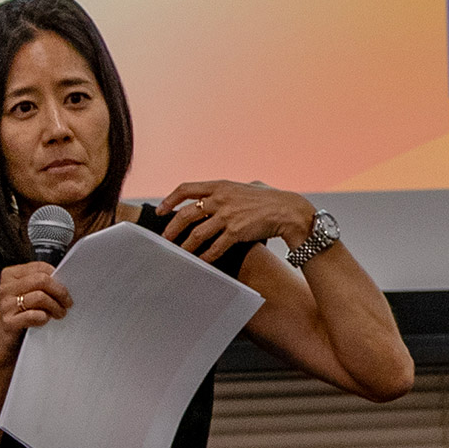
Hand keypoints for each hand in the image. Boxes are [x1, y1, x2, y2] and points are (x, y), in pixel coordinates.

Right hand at [0, 259, 72, 361]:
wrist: (1, 341)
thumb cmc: (18, 315)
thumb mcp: (25, 294)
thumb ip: (39, 284)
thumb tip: (63, 281)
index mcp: (10, 275)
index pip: (40, 267)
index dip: (57, 278)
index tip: (65, 288)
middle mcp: (6, 287)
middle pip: (42, 280)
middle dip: (59, 291)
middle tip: (67, 302)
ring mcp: (6, 304)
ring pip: (40, 297)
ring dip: (55, 306)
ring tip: (60, 313)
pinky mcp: (8, 321)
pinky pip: (34, 315)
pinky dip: (44, 317)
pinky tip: (45, 320)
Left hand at [151, 179, 315, 264]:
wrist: (288, 211)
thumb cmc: (271, 199)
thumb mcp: (249, 185)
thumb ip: (233, 189)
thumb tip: (224, 192)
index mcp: (220, 186)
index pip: (186, 188)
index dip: (169, 200)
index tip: (160, 211)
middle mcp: (221, 199)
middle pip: (186, 214)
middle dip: (171, 229)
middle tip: (165, 240)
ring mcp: (228, 216)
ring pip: (197, 234)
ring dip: (185, 247)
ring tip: (179, 255)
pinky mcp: (236, 232)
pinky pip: (215, 248)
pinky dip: (206, 256)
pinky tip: (201, 262)